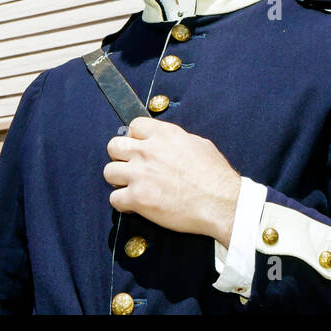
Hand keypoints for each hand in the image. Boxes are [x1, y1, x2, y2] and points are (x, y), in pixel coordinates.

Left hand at [103, 117, 241, 246]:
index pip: (133, 126)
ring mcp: (140, 175)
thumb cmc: (216, 176)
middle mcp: (148, 151)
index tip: (140, 148)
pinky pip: (114, 198)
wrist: (221, 203)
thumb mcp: (199, 144)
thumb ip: (176, 140)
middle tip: (132, 167)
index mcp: (164, 135)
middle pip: (113, 146)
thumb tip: (167, 142)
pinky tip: (135, 204)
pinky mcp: (138, 198)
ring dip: (119, 180)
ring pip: (109, 172)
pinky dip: (123, 203)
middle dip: (120, 157)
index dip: (135, 138)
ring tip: (132, 187)